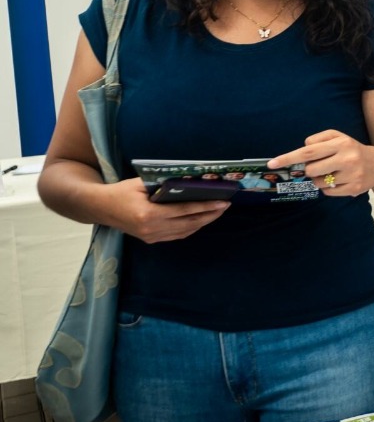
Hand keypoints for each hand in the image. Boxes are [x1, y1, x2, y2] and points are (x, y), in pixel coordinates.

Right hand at [103, 178, 228, 242]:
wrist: (100, 208)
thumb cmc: (121, 191)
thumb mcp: (141, 183)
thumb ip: (164, 184)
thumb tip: (191, 181)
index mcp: (148, 214)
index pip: (185, 210)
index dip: (206, 206)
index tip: (223, 201)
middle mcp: (151, 229)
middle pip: (189, 223)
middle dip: (210, 215)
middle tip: (226, 205)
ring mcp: (150, 237)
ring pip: (185, 231)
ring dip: (203, 222)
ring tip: (217, 211)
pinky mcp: (150, 240)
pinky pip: (177, 235)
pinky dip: (191, 228)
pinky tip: (201, 219)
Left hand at [270, 130, 373, 198]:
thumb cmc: (352, 149)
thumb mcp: (339, 137)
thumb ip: (318, 139)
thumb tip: (303, 149)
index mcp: (341, 143)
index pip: (308, 152)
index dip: (288, 158)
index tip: (272, 163)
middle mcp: (347, 158)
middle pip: (311, 170)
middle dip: (310, 170)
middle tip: (319, 166)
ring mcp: (351, 175)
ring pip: (319, 182)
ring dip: (319, 179)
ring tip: (332, 173)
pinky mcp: (354, 188)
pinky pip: (329, 192)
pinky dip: (328, 188)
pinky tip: (339, 181)